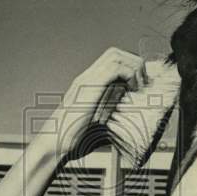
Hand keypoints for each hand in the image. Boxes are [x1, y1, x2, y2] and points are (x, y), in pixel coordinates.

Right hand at [43, 47, 147, 162]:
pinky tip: (132, 90)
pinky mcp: (90, 87)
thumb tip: (125, 121)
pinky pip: (115, 69)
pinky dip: (129, 75)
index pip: (111, 60)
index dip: (129, 66)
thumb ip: (108, 114)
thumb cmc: (72, 137)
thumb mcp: (94, 122)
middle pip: (115, 53)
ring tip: (139, 86)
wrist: (54, 142)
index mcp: (87, 83)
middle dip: (134, 63)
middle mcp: (86, 77)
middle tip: (142, 82)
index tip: (139, 83)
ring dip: (133, 68)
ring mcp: (87, 80)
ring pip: (116, 56)